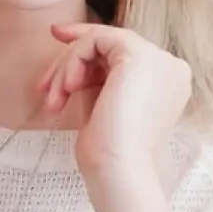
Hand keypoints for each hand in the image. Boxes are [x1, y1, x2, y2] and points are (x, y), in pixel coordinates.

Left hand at [39, 23, 191, 189]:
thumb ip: (98, 81)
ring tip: (55, 100)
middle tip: (44, 85)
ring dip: (68, 68)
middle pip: (110, 46)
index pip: (123, 55)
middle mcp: (168, 67)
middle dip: (71, 59)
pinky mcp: (139, 55)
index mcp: (166, 83)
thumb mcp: (104, 107)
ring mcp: (158, 59)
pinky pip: (96, 40)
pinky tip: (67, 88)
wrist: (119, 171)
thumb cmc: (109, 153)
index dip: (88, 49)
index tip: (58, 41)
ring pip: (100, 41)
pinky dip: (74, 60)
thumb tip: (75, 63)